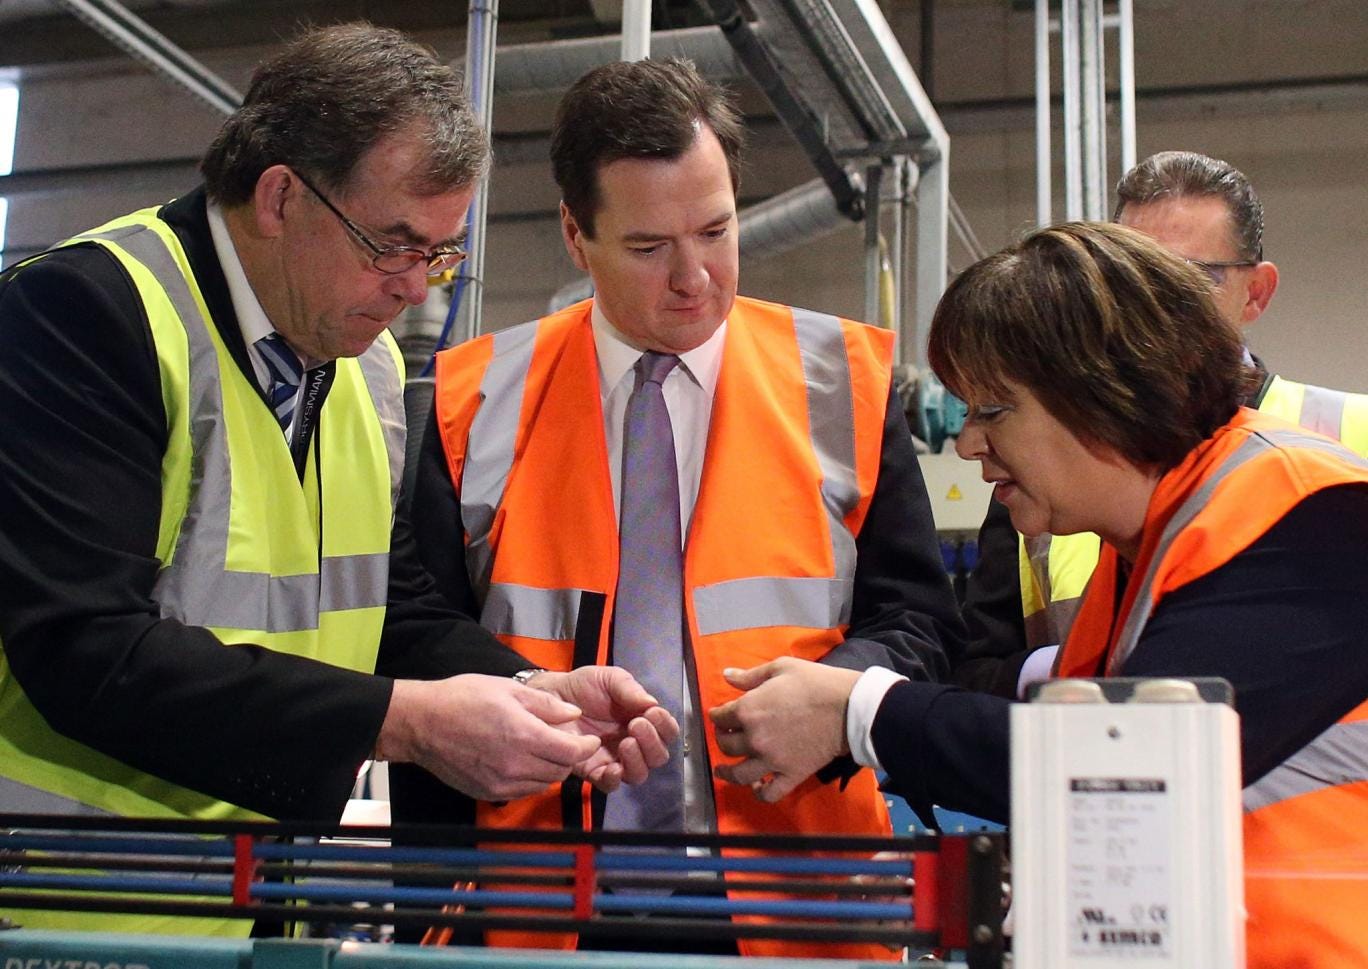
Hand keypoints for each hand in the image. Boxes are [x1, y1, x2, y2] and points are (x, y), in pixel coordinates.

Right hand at [376, 674, 600, 800]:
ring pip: (544, 784)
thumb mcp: (509, 689)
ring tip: (544, 751)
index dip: (586, 746)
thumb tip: (573, 714)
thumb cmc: (464, 698)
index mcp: (524, 735)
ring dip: (551, 770)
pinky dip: (532, 780)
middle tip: (566, 743)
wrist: (422, 723)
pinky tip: (524, 762)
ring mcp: (501, 783)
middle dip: (569, 758)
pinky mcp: (488, 793)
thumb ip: (546, 704)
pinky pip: (523, 791)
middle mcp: (515, 765)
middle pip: (561, 771)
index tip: (589, 739)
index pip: (571, 753)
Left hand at [528, 666, 678, 791]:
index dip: (665, 726)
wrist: (551, 696)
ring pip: (639, 774)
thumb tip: (652, 704)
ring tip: (625, 743)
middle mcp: (633, 742)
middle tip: (635, 725)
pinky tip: (613, 767)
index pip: (667, 732)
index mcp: (641, 719)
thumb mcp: (609, 678)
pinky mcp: (594, 771)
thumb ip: (629, 688)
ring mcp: (614, 759)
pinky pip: (611, 785)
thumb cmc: (583, 687)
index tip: (652, 713)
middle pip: (658, 756)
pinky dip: (616, 779)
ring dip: (638, 760)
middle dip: (652, 742)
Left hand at [709, 657, 859, 802]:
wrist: (848, 707)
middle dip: (722, 738)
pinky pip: (769, 793)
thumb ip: (749, 676)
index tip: (719, 714)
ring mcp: (771, 761)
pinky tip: (756, 786)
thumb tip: (726, 676)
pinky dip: (759, 793)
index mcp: (748, 710)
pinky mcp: (790, 775)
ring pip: (739, 774)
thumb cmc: (814, 682)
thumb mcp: (780, 668)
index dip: (717, 714)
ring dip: (727, 771)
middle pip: (726, 745)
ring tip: (723, 769)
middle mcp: (754, 739)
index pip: (720, 717)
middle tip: (725, 734)